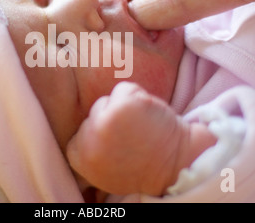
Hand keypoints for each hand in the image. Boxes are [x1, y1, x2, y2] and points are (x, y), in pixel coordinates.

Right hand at [66, 82, 187, 195]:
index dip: (100, 134)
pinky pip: (125, 89)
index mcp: (80, 159)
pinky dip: (139, 97)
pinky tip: (150, 116)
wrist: (178, 165)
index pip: (78, 133)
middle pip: (92, 113)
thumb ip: (90, 149)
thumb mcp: (104, 166)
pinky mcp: (123, 106)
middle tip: (131, 139)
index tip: (118, 146)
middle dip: (111, 120)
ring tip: (141, 128)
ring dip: (125, 108)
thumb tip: (76, 121)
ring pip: (108, 100)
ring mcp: (104, 123)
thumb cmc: (144, 165)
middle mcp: (88, 142)